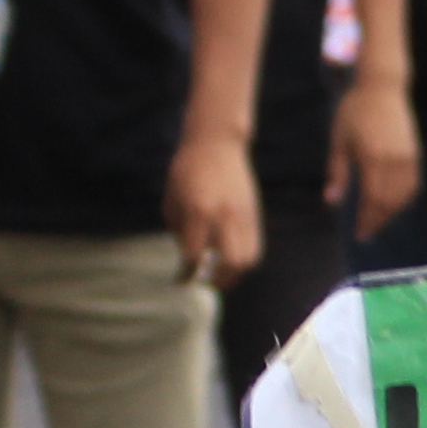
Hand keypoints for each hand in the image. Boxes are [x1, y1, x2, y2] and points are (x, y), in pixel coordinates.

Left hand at [166, 131, 263, 286]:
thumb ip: (179, 232)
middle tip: (207, 284)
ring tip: (222, 275)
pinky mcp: (254, 214)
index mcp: (199, 213)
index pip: (196, 256)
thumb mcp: (172, 201)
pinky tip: (231, 259)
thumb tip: (187, 258)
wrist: (216, 143)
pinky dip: (244, 260)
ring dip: (236, 274)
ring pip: (249, 259)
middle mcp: (225, 217)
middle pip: (231, 264)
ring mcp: (244, 216)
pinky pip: (255, 246)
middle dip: (219, 281)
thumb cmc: (186, 170)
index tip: (182, 280)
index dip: (188, 273)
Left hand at [328, 73, 420, 239]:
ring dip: (391, 213)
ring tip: (378, 221)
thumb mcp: (339, 140)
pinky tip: (393, 204)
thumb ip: (337, 172)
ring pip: (403, 196)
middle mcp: (393, 161)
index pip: (372, 200)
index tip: (358, 234)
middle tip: (366, 232)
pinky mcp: (414, 154)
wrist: (382, 88)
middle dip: (378, 221)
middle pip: (389, 203)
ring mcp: (407, 157)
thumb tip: (331, 201)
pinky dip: (404, 200)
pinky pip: (412, 184)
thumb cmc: (354, 111)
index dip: (366, 220)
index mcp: (372, 158)